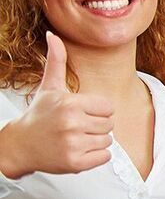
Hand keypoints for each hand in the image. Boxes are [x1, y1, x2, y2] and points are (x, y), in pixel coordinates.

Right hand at [0, 32, 113, 179]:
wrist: (20, 144)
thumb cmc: (40, 114)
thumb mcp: (49, 87)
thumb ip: (57, 61)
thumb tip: (53, 35)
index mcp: (70, 104)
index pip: (108, 108)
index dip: (98, 110)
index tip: (81, 112)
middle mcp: (72, 123)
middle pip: (109, 124)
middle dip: (96, 125)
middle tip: (76, 126)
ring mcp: (73, 144)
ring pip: (108, 141)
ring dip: (95, 141)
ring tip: (75, 137)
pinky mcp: (75, 163)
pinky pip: (104, 157)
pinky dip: (95, 156)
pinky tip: (77, 150)